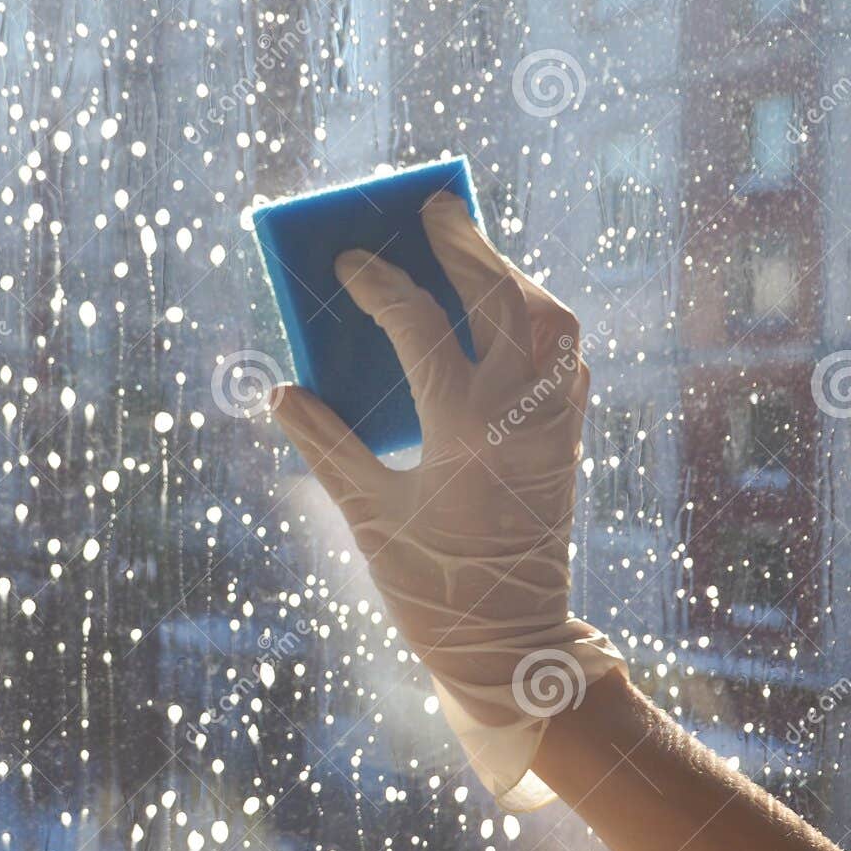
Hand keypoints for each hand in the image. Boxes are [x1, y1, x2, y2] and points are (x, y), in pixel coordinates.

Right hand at [267, 192, 623, 808]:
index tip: (347, 263)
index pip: (419, 326)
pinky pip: (566, 356)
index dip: (378, 285)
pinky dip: (538, 320)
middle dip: (465, 245)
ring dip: (512, 274)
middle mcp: (521, 413)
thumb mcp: (366, 515)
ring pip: (550, 319)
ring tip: (473, 250)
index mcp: (464, 428)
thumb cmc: (430, 587)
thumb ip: (325, 446)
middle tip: (433, 207)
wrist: (511, 643)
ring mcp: (554, 423)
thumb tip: (282, 392)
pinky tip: (509, 317)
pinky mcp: (568, 439)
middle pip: (502, 298)